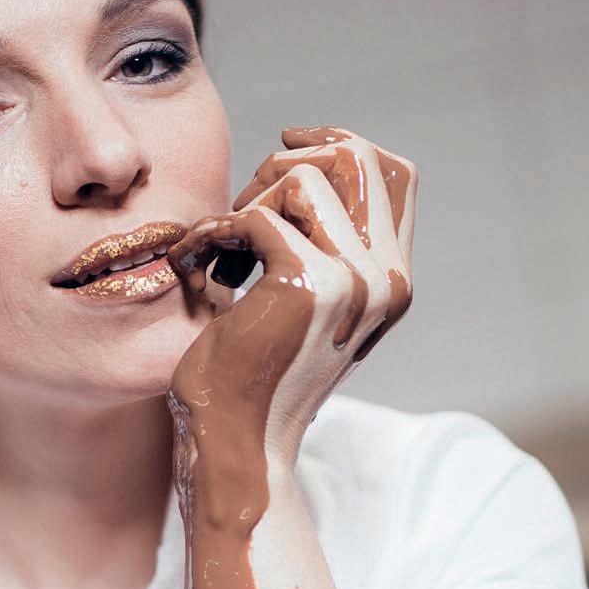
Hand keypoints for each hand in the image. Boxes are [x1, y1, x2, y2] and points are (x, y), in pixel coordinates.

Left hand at [165, 126, 417, 474]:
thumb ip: (325, 243)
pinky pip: (254, 217)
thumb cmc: (253, 375)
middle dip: (283, 168)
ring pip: (302, 179)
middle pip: (355, 156)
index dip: (338, 144)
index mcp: (392, 280)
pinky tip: (195, 266)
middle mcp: (387, 279)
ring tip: (220, 253)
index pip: (393, 172)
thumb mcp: (302, 302)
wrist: (238, 445)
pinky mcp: (305, 286)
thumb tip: (301, 163)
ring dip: (245, 204)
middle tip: (240, 219)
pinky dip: (211, 233)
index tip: (284, 150)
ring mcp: (354, 281)